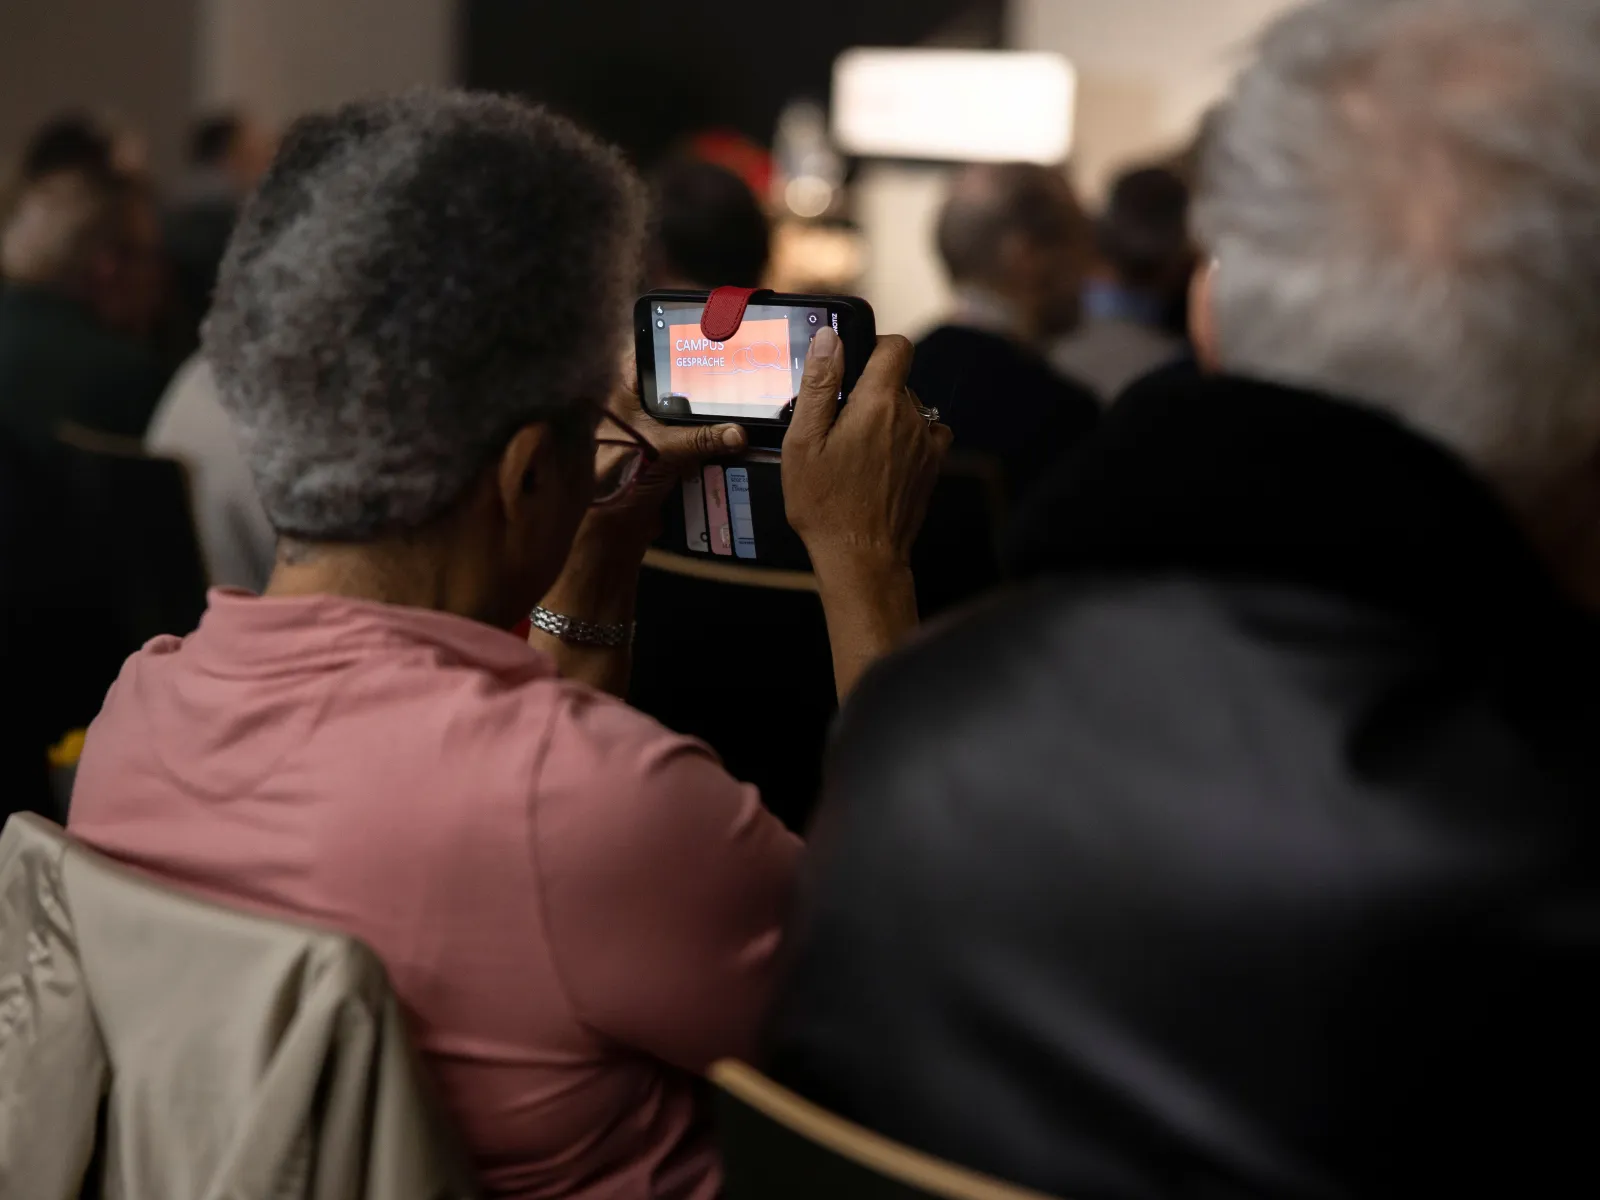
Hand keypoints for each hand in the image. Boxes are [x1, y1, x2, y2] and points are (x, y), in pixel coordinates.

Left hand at [591, 355, 747, 549]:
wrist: (615, 525)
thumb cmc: (622, 477)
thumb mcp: (664, 451)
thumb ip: (701, 439)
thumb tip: (739, 433)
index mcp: (625, 392)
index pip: (650, 355)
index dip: (675, 343)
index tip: (706, 335)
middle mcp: (637, 405)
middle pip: (673, 382)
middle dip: (700, 380)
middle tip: (733, 367)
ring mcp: (651, 429)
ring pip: (683, 410)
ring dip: (706, 411)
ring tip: (739, 395)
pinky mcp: (664, 451)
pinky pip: (690, 436)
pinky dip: (707, 437)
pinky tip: (732, 430)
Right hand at [782, 328, 950, 699]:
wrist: (861, 556)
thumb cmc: (826, 504)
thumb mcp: (804, 441)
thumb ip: (819, 384)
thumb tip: (829, 339)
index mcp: (878, 403)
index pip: (896, 347)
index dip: (874, 347)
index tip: (853, 365)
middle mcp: (911, 418)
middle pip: (898, 382)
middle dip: (870, 392)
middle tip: (838, 424)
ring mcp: (927, 444)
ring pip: (909, 410)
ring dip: (887, 418)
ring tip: (856, 451)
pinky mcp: (933, 468)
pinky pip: (924, 436)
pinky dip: (905, 441)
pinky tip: (880, 464)